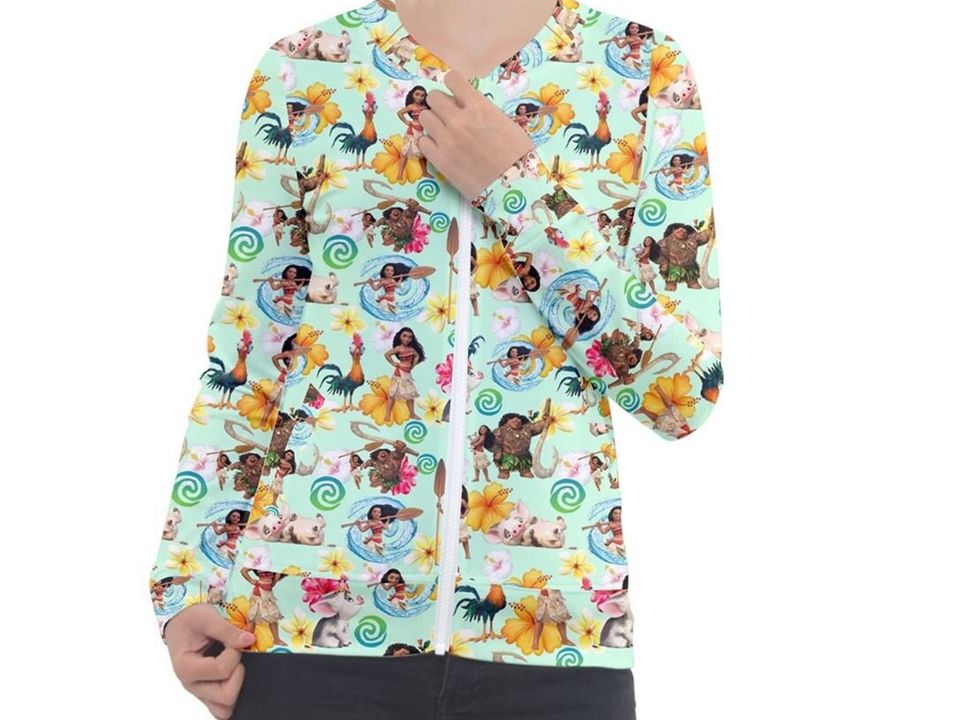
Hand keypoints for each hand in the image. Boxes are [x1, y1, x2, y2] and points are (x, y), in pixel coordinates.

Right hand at [164, 604, 253, 718]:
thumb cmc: (190, 620)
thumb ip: (228, 631)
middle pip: (226, 695)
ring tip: (234, 667)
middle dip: (238, 672)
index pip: (221, 670)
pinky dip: (233, 697)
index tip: (233, 640)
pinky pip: (222, 709)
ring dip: (237, 687)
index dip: (234, 653)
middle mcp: (191, 685)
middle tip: (235, 655)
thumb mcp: (207, 618)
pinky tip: (234, 677)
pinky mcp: (206, 695)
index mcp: (186, 667)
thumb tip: (250, 640)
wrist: (181, 624)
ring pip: (225, 709)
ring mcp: (199, 693)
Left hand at [417, 68, 533, 198]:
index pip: (452, 79)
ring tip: (444, 133)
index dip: (453, 85)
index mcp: (478, 106)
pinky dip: (429, 143)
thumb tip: (467, 105)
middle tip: (450, 117)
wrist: (514, 185)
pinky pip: (422, 141)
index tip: (456, 94)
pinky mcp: (439, 159)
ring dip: (433, 122)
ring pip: (424, 117)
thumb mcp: (504, 122)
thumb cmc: (517, 154)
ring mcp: (446, 139)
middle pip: (433, 97)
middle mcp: (458, 119)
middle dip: (441, 104)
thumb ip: (482, 109)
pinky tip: (441, 149)